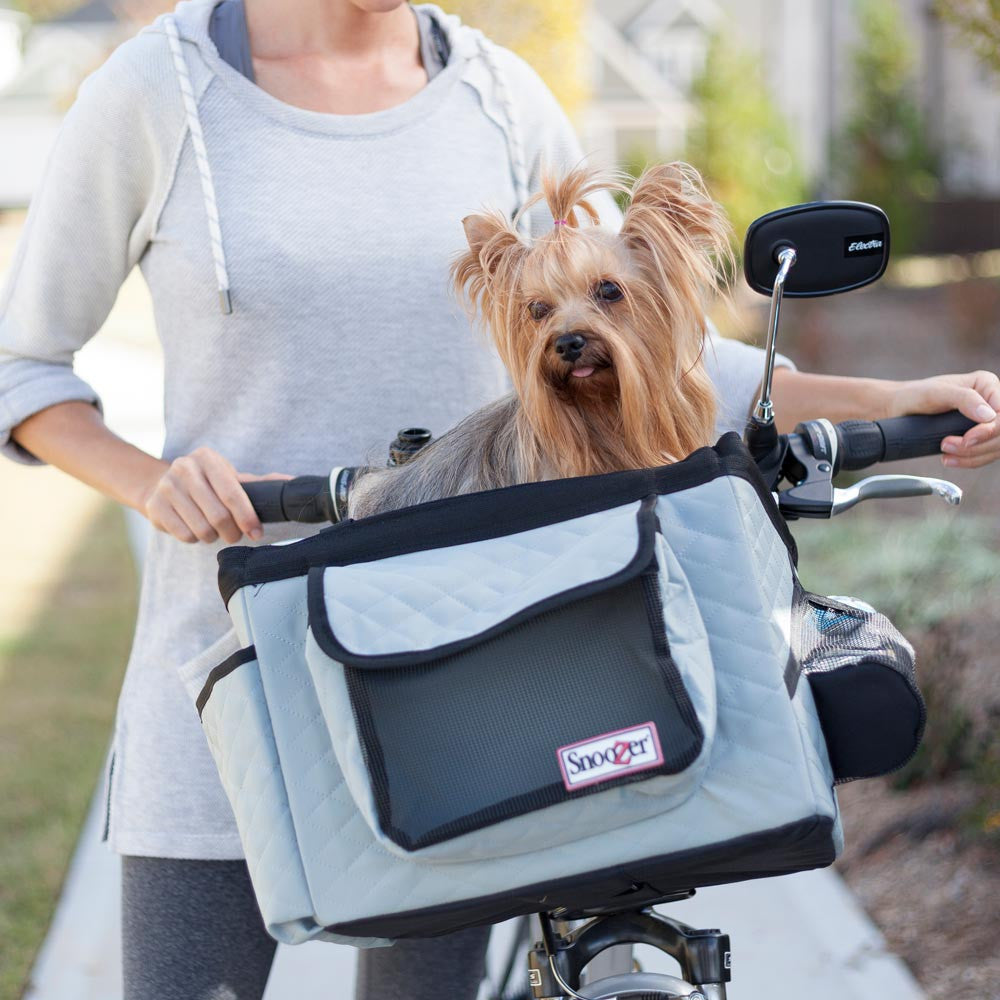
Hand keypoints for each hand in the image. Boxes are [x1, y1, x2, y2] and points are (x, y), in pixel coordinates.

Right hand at [142, 446, 291, 543]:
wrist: (159, 484)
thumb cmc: (206, 484)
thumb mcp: (230, 478)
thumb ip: (259, 483)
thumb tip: (292, 482)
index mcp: (208, 458)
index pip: (233, 493)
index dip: (248, 517)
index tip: (257, 533)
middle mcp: (185, 468)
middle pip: (218, 515)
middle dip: (232, 532)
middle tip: (235, 535)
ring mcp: (166, 486)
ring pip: (201, 529)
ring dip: (212, 537)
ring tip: (213, 530)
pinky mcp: (153, 505)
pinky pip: (184, 535)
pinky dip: (194, 538)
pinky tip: (193, 528)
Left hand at [887, 370, 999, 468]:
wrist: (901, 408)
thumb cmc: (917, 395)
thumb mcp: (937, 393)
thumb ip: (964, 399)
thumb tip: (989, 415)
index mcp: (987, 385)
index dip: (990, 430)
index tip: (967, 439)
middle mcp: (992, 402)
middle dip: (977, 446)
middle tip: (946, 445)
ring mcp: (987, 422)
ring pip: (996, 448)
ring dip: (972, 456)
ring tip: (945, 452)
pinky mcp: (980, 438)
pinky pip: (985, 455)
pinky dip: (969, 461)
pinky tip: (950, 459)